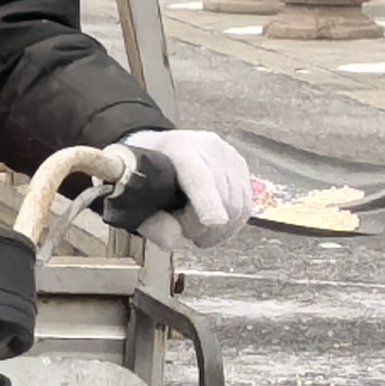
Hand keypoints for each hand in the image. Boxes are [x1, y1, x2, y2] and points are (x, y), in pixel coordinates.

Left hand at [98, 128, 253, 250]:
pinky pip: (246, 206)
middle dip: (205, 228)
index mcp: (178, 150)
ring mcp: (229, 155)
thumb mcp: (138, 199)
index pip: (198, 177)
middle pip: (222, 199)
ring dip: (220, 230)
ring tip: (197, 229)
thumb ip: (154, 224)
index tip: (214, 222)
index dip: (208, 202)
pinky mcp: (241, 166)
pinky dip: (232, 225)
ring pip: (238, 206)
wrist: (160, 149)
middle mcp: (208, 148)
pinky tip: (215, 228)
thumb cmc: (148, 176)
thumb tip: (178, 238)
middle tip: (186, 233)